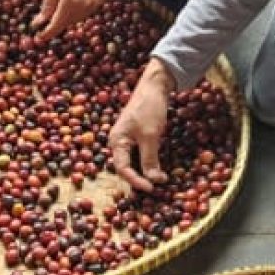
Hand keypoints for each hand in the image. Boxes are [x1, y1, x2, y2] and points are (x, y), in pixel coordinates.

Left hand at [34, 0, 114, 41]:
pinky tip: (72, 2)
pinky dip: (76, 12)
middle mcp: (84, 4)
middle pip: (67, 23)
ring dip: (67, 18)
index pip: (57, 23)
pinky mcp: (100, 1)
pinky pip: (85, 13)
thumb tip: (39, 23)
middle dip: (56, 24)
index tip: (39, 38)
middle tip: (46, 22)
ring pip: (77, 19)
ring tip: (61, 5)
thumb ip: (47, 5)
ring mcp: (94, 3)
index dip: (48, 32)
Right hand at [109, 60, 172, 191]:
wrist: (155, 85)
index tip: (152, 188)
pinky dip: (148, 162)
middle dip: (140, 179)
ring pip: (134, 162)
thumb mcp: (150, 136)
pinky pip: (139, 154)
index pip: (122, 169)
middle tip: (156, 188)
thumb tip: (154, 181)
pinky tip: (157, 168)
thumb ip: (150, 160)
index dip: (136, 181)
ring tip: (158, 181)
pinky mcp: (136, 135)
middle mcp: (118, 142)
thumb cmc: (149, 109)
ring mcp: (127, 138)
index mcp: (116, 142)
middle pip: (126, 167)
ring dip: (145, 172)